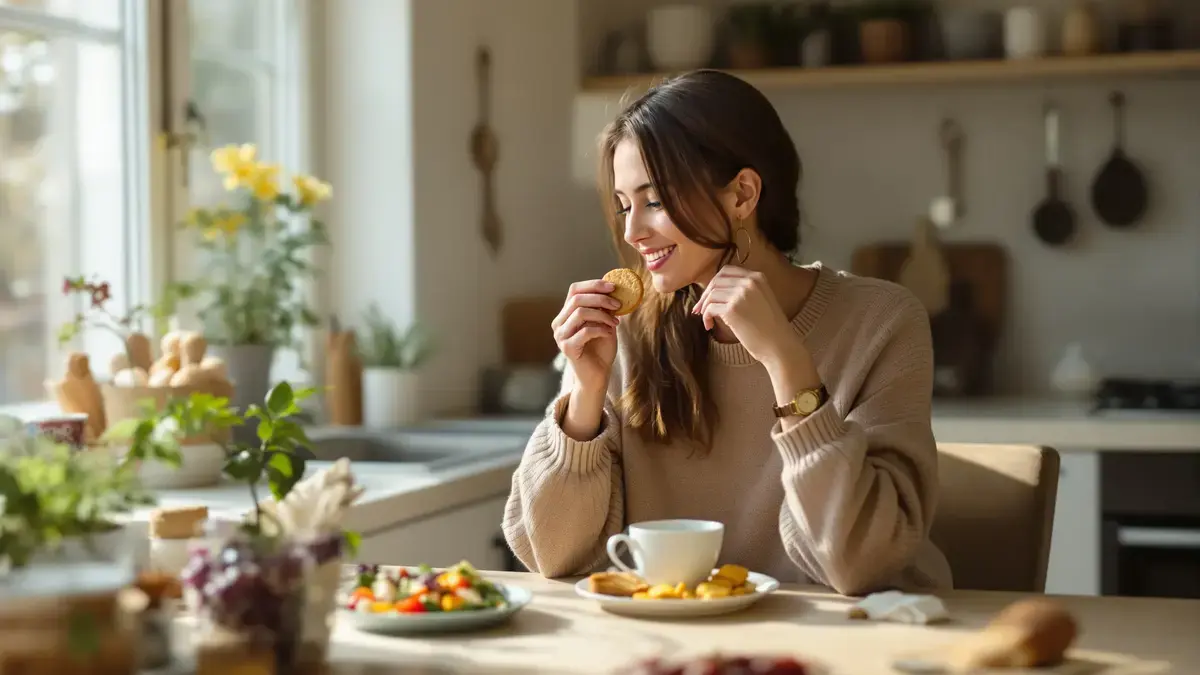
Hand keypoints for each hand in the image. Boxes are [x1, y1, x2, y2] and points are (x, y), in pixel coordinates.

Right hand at [551, 279, 621, 393]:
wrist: (598, 375)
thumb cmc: (601, 348)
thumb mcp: (605, 322)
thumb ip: (604, 307)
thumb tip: (613, 287)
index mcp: (566, 314)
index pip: (574, 290)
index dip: (593, 285)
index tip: (613, 287)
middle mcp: (559, 323)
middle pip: (577, 299)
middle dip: (600, 299)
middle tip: (618, 304)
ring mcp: (561, 336)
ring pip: (580, 313)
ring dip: (602, 314)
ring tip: (615, 322)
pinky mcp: (567, 348)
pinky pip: (585, 331)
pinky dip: (600, 329)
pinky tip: (609, 333)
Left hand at [691, 266, 801, 368]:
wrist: (780, 345)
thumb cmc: (771, 328)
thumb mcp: (763, 299)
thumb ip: (745, 291)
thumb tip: (718, 292)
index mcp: (757, 277)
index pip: (727, 271)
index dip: (714, 283)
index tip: (709, 295)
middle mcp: (749, 282)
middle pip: (716, 281)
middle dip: (705, 294)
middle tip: (699, 308)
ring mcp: (741, 294)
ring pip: (711, 294)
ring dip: (704, 307)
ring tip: (706, 320)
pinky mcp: (732, 309)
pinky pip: (710, 308)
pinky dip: (706, 317)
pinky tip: (709, 325)